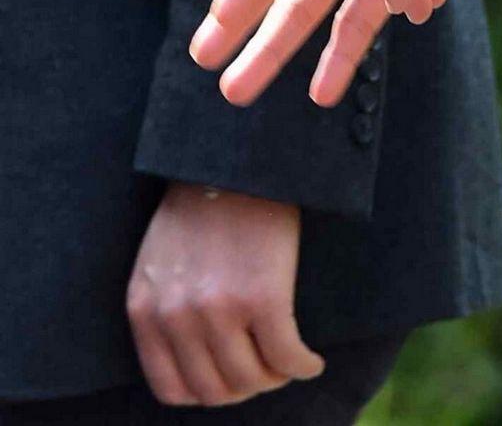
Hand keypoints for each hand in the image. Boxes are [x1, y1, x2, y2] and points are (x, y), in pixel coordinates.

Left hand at [127, 183, 322, 406]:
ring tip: (288, 361)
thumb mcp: (162, 258)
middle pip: (215, 390)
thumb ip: (167, 306)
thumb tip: (195, 357)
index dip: (207, 391)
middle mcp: (177, 317)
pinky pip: (286, 357)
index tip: (230, 377)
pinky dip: (303, 366)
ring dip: (274, 378)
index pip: (171, 389)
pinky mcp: (263, 298)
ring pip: (250, 380)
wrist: (238, 154)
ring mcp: (219, 310)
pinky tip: (312, 360)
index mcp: (147, 309)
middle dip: (245, 387)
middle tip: (267, 369)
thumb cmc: (204, 199)